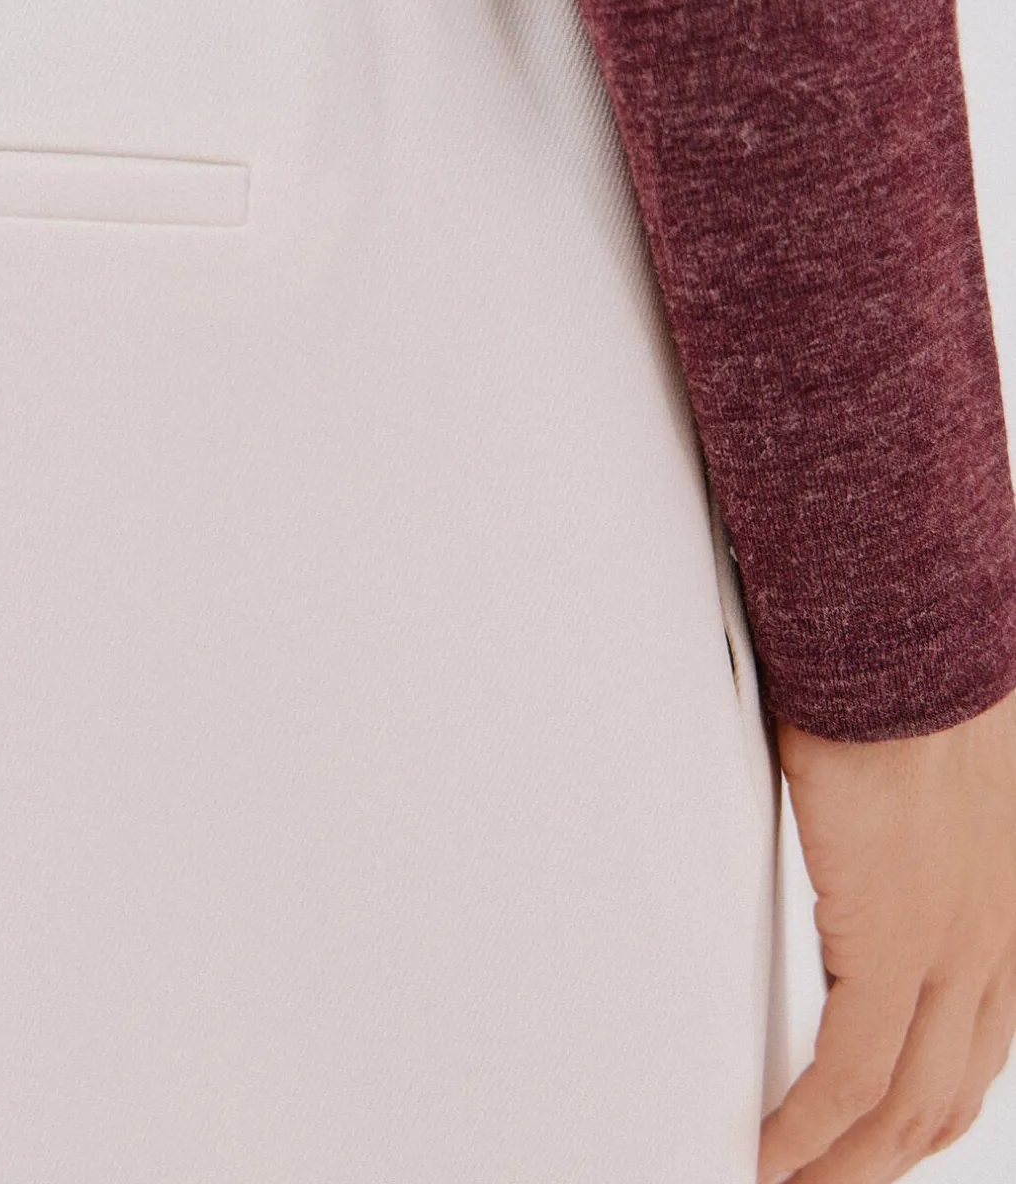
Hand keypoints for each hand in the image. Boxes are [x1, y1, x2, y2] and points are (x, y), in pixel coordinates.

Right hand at [756, 682, 1015, 1183]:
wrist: (904, 636)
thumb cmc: (900, 673)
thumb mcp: (923, 768)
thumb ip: (900, 819)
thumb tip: (852, 821)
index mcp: (1005, 901)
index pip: (979, 1039)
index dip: (929, 1102)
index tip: (879, 1131)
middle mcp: (996, 936)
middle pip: (950, 1089)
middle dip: (887, 1155)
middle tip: (830, 1181)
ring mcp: (955, 945)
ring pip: (909, 1102)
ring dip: (848, 1161)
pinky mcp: (896, 938)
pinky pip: (852, 1072)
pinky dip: (810, 1128)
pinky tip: (774, 1153)